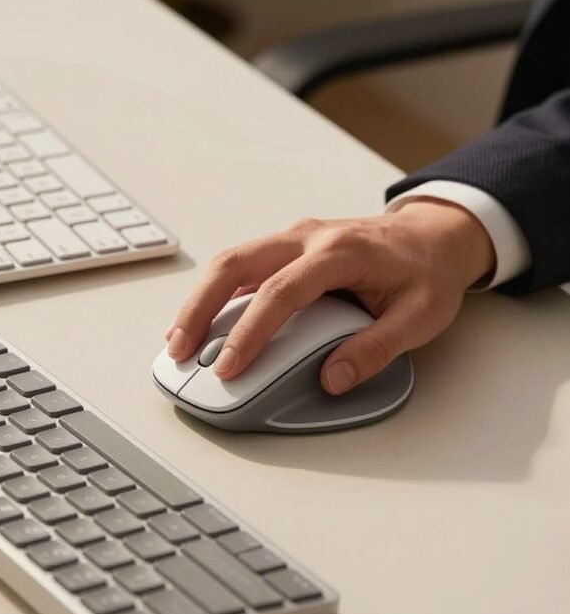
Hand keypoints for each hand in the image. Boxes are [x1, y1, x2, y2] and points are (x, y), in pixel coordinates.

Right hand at [165, 199, 495, 393]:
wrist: (435, 235)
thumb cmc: (428, 272)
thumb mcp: (420, 317)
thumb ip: (376, 349)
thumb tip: (332, 378)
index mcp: (340, 252)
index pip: (281, 293)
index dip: (250, 333)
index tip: (229, 368)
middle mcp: (308, 237)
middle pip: (235, 264)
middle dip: (199, 308)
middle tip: (180, 352)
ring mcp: (294, 239)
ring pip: (230, 261)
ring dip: (199, 300)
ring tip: (179, 342)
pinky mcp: (288, 248)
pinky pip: (242, 266)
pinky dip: (216, 294)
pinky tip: (204, 323)